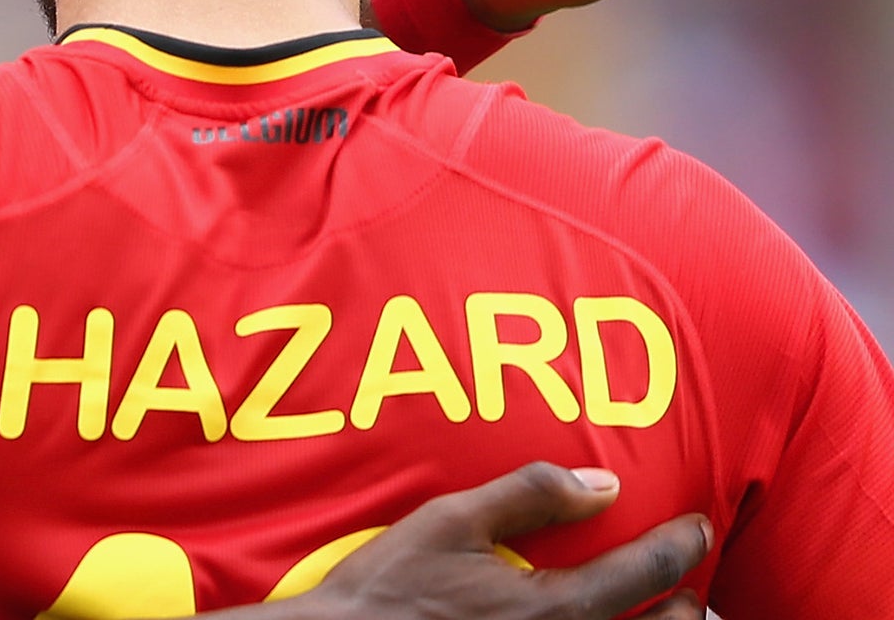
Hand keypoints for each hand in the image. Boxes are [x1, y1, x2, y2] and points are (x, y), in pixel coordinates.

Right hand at [303, 463, 709, 619]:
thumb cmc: (392, 587)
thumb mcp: (450, 521)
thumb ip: (527, 495)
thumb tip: (602, 484)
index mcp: (549, 608)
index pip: (642, 575)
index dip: (679, 546)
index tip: (698, 526)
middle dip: (686, 607)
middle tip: (689, 583)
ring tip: (665, 617)